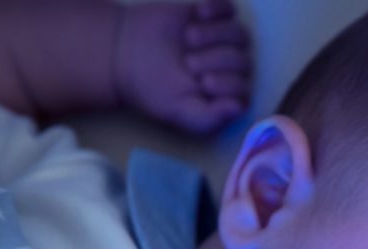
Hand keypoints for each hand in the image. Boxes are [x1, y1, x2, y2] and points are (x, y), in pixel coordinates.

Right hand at [114, 0, 250, 134]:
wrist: (124, 54)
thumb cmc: (153, 88)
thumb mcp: (178, 111)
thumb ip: (209, 119)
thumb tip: (238, 109)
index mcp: (224, 98)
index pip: (243, 91)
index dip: (228, 85)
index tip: (203, 82)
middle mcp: (229, 71)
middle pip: (242, 62)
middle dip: (215, 61)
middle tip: (188, 62)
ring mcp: (223, 42)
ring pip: (240, 35)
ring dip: (215, 34)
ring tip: (189, 37)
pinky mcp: (212, 17)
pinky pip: (229, 8)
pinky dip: (218, 8)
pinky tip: (198, 12)